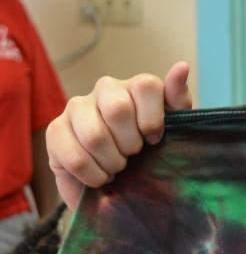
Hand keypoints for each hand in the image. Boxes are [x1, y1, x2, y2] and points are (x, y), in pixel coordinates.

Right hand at [46, 62, 192, 209]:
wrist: (118, 187)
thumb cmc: (148, 154)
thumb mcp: (173, 131)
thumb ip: (178, 101)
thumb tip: (182, 66)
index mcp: (135, 87)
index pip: (146, 86)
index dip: (152, 121)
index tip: (154, 140)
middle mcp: (104, 89)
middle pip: (118, 109)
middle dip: (130, 144)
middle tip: (132, 155)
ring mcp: (76, 107)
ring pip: (94, 135)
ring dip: (112, 162)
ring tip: (117, 167)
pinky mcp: (55, 131)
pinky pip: (74, 157)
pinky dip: (93, 175)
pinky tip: (100, 176)